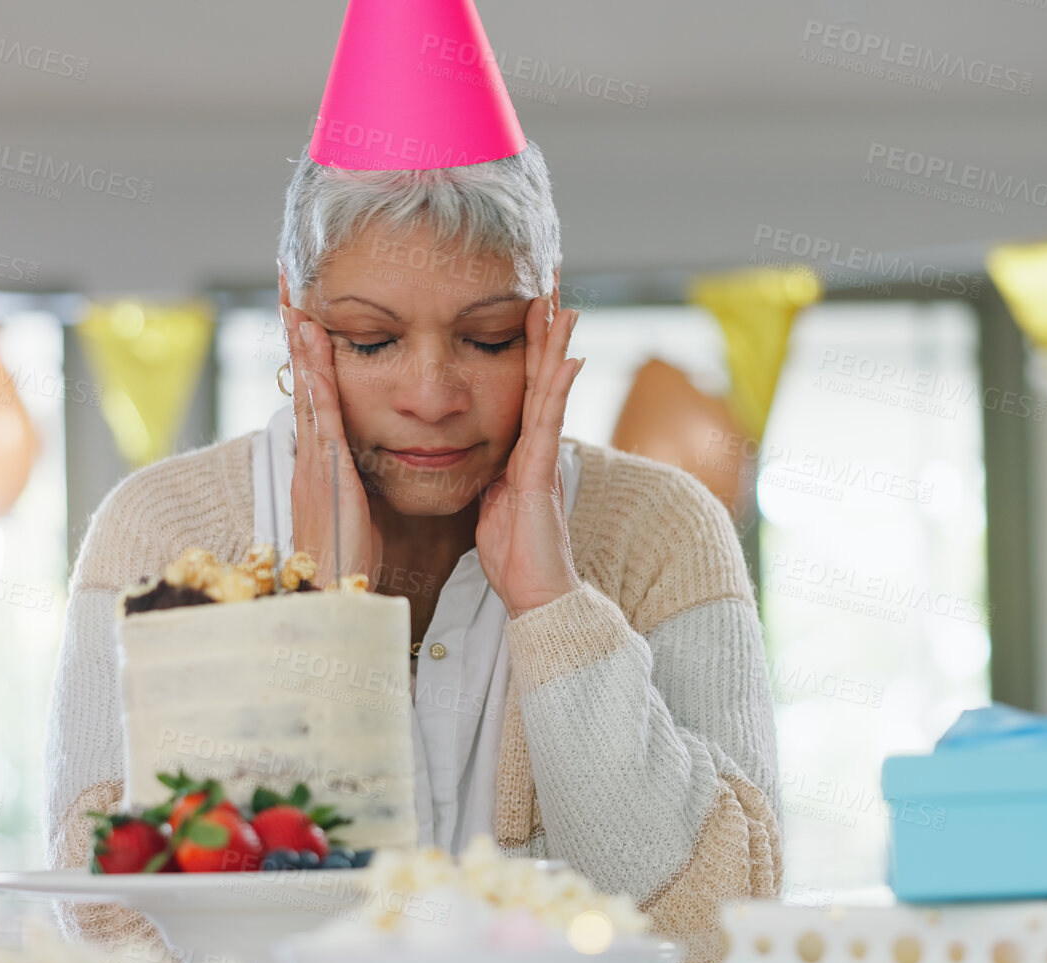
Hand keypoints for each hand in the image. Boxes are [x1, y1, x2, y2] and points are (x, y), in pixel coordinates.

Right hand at [283, 303, 379, 586]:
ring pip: (307, 389)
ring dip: (301, 343)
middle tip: (290, 288)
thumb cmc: (353, 565)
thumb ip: (365, 486)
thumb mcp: (361, 515)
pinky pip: (320, 411)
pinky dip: (315, 372)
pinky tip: (313, 341)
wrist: (337, 600)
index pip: (319, 399)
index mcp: (323, 464)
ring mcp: (314, 461)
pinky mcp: (325, 470)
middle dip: (297, 336)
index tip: (309, 317)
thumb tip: (376, 468)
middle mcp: (312, 456)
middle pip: (304, 382)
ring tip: (295, 298)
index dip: (313, 358)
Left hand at [476, 292, 584, 618]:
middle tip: (551, 283)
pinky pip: (550, 424)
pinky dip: (560, 389)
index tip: (525, 303)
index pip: (521, 385)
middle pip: (540, 375)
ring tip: (563, 304)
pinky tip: (569, 359)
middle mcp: (535, 446)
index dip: (523, 345)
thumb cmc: (515, 555)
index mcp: (519, 449)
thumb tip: (478, 456)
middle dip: (545, 330)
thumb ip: (492, 475)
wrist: (536, 594)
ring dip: (557, 346)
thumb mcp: (492, 503)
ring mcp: (542, 457)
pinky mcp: (542, 475)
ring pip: (550, 390)